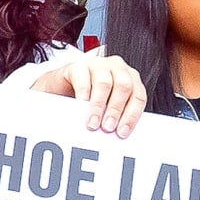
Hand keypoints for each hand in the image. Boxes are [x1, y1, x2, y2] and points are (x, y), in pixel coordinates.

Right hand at [23, 55, 145, 136]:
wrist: (62, 86)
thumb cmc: (90, 98)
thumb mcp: (106, 106)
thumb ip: (116, 115)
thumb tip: (118, 134)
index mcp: (129, 77)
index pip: (138, 95)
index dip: (132, 115)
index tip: (122, 132)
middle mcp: (117, 67)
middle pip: (124, 86)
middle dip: (116, 109)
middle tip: (107, 128)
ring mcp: (98, 64)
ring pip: (104, 83)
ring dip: (99, 106)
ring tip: (93, 123)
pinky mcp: (78, 66)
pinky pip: (83, 80)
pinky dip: (83, 96)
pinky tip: (81, 108)